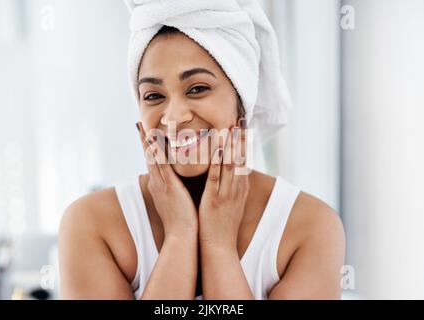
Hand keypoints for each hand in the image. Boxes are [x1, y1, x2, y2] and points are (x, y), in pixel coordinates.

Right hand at [137, 122, 198, 237]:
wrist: (182, 235)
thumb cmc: (183, 220)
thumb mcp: (177, 201)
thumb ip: (178, 189)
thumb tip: (182, 182)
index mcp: (161, 185)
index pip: (154, 162)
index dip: (149, 147)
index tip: (145, 133)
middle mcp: (157, 182)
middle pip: (149, 156)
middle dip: (144, 139)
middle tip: (138, 124)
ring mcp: (161, 184)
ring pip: (153, 158)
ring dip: (149, 141)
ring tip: (143, 126)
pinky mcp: (167, 186)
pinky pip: (161, 164)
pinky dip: (157, 152)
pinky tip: (154, 140)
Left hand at [198, 124, 248, 248]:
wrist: (219, 246)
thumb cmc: (221, 225)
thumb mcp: (230, 204)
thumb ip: (229, 188)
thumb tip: (229, 175)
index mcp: (239, 189)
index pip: (244, 161)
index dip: (244, 143)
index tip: (243, 126)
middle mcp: (236, 188)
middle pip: (241, 159)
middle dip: (241, 138)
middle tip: (241, 119)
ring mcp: (227, 193)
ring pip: (231, 164)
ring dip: (231, 145)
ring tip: (231, 126)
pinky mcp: (215, 199)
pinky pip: (217, 177)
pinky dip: (218, 162)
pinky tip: (219, 149)